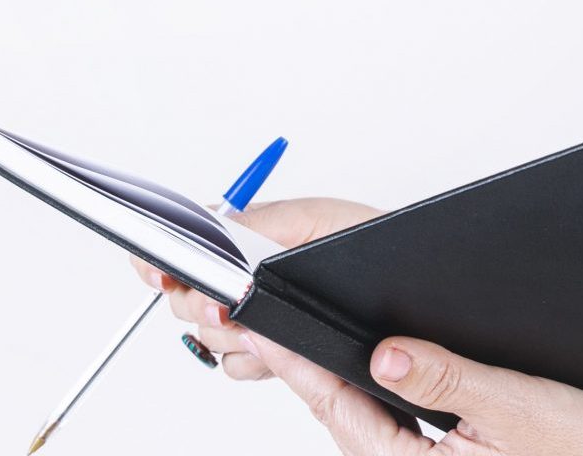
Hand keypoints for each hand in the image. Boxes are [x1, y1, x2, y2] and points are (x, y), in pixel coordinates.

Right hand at [127, 196, 381, 380]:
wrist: (422, 292)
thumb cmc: (382, 244)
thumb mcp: (327, 223)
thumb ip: (272, 220)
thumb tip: (218, 222)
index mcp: (258, 234)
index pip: (192, 241)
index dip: (167, 255)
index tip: (160, 267)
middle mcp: (254, 274)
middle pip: (190, 291)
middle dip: (197, 300)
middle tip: (222, 304)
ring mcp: (266, 313)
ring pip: (212, 332)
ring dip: (226, 333)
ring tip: (256, 327)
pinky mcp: (283, 348)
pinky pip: (241, 363)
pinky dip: (251, 361)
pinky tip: (272, 352)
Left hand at [240, 328, 582, 455]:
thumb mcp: (516, 405)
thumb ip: (446, 377)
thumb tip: (384, 353)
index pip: (336, 405)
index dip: (294, 360)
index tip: (259, 322)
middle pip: (336, 412)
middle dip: (299, 366)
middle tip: (260, 316)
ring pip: (356, 420)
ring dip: (329, 379)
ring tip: (296, 334)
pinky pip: (382, 427)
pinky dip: (362, 395)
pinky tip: (363, 366)